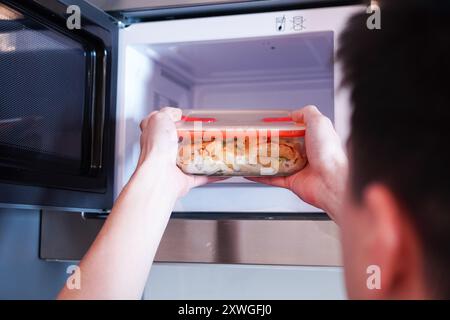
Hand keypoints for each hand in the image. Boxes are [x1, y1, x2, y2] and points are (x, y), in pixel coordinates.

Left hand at [137, 107, 215, 197]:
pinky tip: (221, 169)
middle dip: (192, 137)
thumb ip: (168, 112)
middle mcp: (161, 153)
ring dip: (203, 154)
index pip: (160, 125)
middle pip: (179, 142)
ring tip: (216, 146)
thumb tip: (177, 112)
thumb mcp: (160, 118)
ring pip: (191, 159)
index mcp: (153, 137)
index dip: (171, 119)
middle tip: (205, 131)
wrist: (159, 175)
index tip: (185, 117)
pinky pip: (202, 177)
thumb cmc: (156, 148)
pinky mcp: (184, 180)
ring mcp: (173, 167)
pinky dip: (212, 174)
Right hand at [247, 105, 347, 220]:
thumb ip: (307, 113)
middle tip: (254, 138)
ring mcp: (298, 168)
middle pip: (282, 145)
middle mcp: (306, 153)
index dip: (280, 126)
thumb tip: (294, 113)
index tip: (267, 123)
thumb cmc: (329, 153)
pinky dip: (260, 176)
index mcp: (313, 138)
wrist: (331, 181)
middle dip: (267, 142)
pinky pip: (272, 178)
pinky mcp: (291, 182)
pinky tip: (250, 172)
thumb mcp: (320, 122)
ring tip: (248, 153)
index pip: (294, 129)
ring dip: (261, 158)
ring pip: (275, 162)